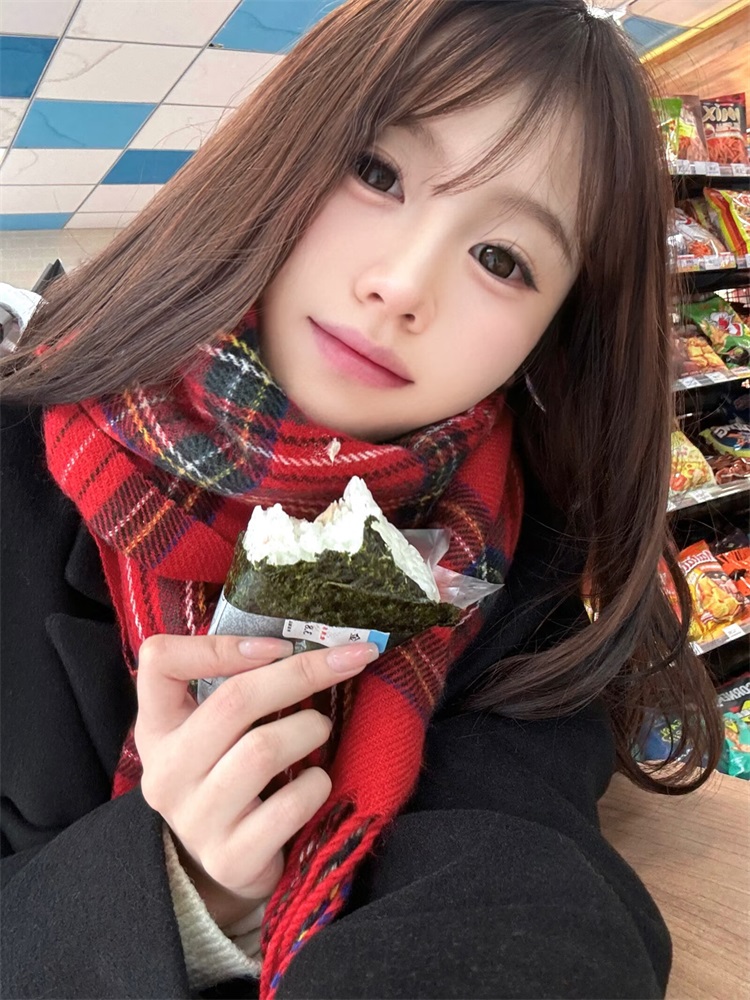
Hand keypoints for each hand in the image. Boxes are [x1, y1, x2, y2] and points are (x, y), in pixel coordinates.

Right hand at [134, 634, 379, 928]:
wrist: (225, 863)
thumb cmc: (230, 774)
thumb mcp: (216, 730)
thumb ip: (239, 687)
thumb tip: (316, 643)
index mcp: (157, 727)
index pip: (160, 660)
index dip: (220, 645)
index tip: (279, 646)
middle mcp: (165, 771)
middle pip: (233, 702)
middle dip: (300, 675)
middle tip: (346, 663)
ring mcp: (194, 819)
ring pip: (262, 750)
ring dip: (309, 730)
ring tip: (319, 730)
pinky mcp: (230, 858)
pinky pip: (288, 806)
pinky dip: (316, 784)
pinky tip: (317, 781)